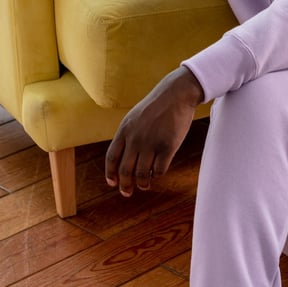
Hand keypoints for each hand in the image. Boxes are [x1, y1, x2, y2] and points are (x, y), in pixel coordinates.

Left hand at [105, 66, 204, 196]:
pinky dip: (157, 175)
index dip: (110, 173)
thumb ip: (127, 135)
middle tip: (127, 192)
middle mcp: (135, 138)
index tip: (113, 183)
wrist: (176, 94)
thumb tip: (123, 158)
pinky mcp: (168, 147)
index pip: (112, 158)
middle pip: (125, 170)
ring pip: (142, 174)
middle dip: (125, 185)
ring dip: (142, 184)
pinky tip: (157, 173)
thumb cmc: (156, 106)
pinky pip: (159, 170)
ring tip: (145, 185)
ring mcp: (151, 143)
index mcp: (124, 130)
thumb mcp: (135, 117)